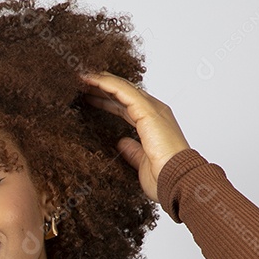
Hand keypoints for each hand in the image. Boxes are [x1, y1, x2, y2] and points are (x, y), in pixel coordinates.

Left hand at [79, 71, 190, 202]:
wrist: (177, 181)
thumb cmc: (164, 177)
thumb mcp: (141, 162)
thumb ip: (132, 150)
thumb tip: (122, 143)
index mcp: (153, 123)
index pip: (126, 105)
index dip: (108, 99)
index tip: (89, 97)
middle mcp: (154, 112)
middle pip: (123, 93)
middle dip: (102, 87)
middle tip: (81, 84)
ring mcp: (152, 109)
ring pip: (122, 87)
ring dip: (101, 80)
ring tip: (81, 77)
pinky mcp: (148, 111)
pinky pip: (123, 91)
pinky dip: (106, 83)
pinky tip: (90, 79)